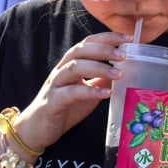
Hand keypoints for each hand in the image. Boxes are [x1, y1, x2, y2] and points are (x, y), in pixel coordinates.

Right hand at [9, 32, 127, 153]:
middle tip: (123, 55)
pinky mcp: (53, 102)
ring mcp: (56, 84)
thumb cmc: (65, 107)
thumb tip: (123, 72)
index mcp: (71, 64)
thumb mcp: (88, 92)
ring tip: (118, 74)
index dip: (108, 38)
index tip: (129, 39)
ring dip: (98, 68)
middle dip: (103, 49)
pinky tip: (105, 94)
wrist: (38, 128)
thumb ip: (101, 81)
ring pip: (74, 67)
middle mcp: (62, 70)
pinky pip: (71, 93)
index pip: (88, 43)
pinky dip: (89, 92)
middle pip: (80, 50)